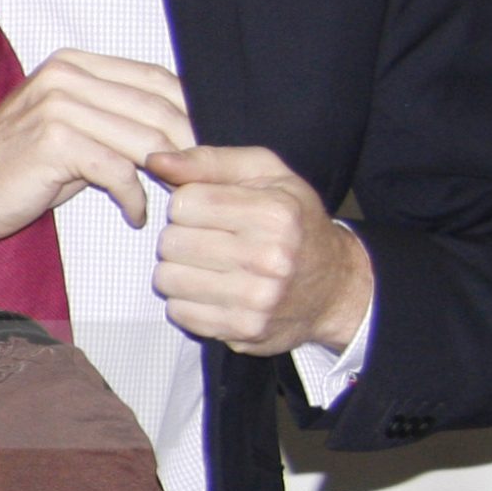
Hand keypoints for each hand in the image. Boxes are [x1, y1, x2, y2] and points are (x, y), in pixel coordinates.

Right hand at [0, 50, 194, 246]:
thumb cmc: (19, 167)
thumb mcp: (70, 127)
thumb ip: (115, 116)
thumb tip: (182, 127)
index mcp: (72, 64)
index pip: (155, 78)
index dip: (189, 113)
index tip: (203, 148)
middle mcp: (64, 76)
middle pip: (156, 107)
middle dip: (186, 147)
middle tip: (194, 180)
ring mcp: (57, 106)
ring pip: (143, 139)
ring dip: (164, 175)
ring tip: (170, 197)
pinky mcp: (54, 142)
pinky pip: (118, 170)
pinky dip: (134, 198)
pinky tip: (135, 213)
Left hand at [144, 144, 373, 355]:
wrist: (336, 286)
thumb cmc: (294, 221)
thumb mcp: (265, 175)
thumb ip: (208, 161)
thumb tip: (155, 160)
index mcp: (275, 213)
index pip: (184, 203)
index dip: (188, 204)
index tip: (207, 211)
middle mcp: (269, 257)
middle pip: (171, 242)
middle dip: (180, 238)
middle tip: (206, 241)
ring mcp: (257, 299)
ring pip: (167, 279)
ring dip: (178, 271)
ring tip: (207, 266)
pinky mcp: (243, 330)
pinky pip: (179, 312)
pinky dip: (187, 301)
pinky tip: (213, 291)